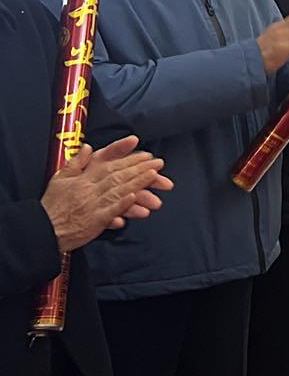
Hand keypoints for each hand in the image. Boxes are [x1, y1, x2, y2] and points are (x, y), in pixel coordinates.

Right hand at [41, 137, 172, 251]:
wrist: (43, 229)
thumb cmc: (52, 205)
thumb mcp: (60, 179)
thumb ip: (76, 162)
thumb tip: (88, 146)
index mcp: (82, 179)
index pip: (109, 165)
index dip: (129, 159)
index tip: (146, 156)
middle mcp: (89, 189)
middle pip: (118, 175)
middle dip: (140, 168)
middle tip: (159, 163)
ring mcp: (92, 205)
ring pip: (118, 190)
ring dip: (137, 182)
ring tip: (154, 175)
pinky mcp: (94, 220)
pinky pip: (110, 210)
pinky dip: (123, 203)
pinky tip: (135, 196)